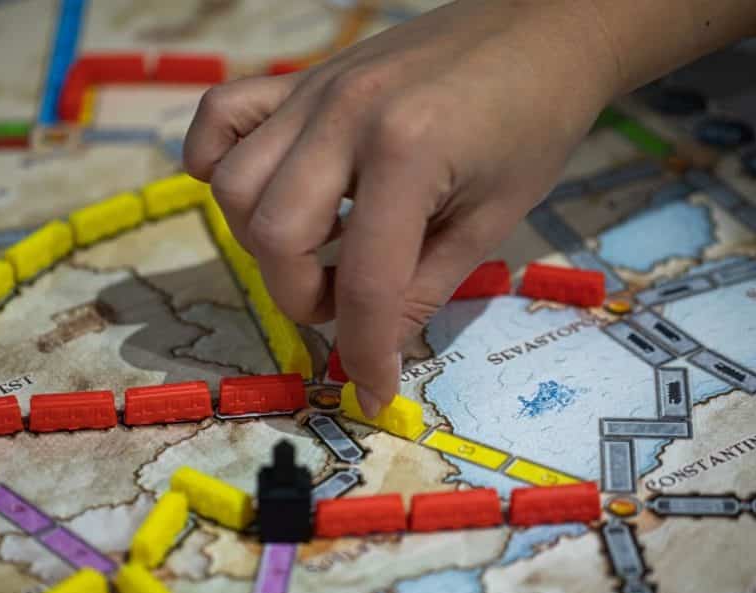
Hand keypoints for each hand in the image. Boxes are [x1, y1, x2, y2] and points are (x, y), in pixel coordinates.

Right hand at [184, 0, 620, 414]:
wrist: (539, 29)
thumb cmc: (534, 122)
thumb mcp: (494, 218)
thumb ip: (425, 286)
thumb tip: (374, 346)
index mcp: (407, 152)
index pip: (363, 282)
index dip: (365, 352)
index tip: (374, 392)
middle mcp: (343, 116)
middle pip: (275, 235)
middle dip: (304, 297)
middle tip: (352, 303)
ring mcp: (313, 90)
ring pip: (235, 186)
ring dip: (266, 244)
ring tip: (319, 249)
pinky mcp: (302, 77)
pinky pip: (220, 114)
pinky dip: (216, 159)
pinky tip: (258, 190)